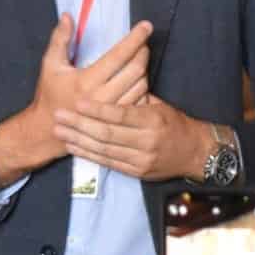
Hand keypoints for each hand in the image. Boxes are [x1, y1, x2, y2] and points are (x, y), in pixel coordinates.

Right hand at [0, 16, 151, 187]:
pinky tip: (136, 80)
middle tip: (143, 43)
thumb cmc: (49, 94)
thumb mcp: (50, 65)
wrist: (47, 129)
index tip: (146, 26)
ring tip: (139, 60)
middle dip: (143, 52)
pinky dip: (143, 88)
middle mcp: (102, 97)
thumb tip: (68, 16)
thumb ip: (60, 39)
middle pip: (137, 69)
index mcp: (87, 81)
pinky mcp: (118, 121)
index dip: (135, 38)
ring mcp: (112, 111)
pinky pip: (141, 101)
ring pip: (142, 85)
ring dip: (144, 69)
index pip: (119, 55)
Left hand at [52, 95, 209, 181]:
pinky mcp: (137, 172)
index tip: (78, 102)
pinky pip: (108, 163)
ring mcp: (142, 159)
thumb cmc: (175, 124)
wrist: (196, 153)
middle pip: (107, 134)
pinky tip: (74, 146)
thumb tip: (113, 82)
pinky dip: (88, 154)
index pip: (120, 115)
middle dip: (80, 125)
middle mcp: (147, 141)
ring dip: (79, 140)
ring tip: (60, 131)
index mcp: (154, 120)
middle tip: (59, 116)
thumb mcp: (161, 106)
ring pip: (104, 150)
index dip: (97, 109)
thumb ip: (136, 99)